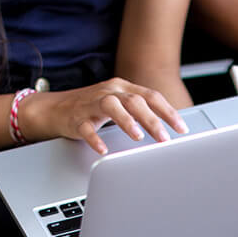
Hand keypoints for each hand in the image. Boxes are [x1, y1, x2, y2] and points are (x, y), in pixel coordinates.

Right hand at [19, 78, 187, 153]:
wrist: (55, 109)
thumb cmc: (92, 108)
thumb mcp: (118, 104)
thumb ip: (139, 110)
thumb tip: (166, 127)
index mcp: (122, 88)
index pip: (150, 96)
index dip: (168, 112)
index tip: (181, 128)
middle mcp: (109, 92)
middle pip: (134, 101)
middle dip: (152, 120)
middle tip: (164, 138)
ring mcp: (92, 104)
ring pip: (111, 106)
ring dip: (126, 121)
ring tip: (137, 137)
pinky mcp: (76, 118)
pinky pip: (86, 127)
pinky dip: (95, 138)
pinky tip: (103, 148)